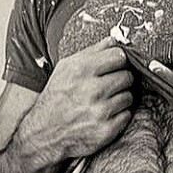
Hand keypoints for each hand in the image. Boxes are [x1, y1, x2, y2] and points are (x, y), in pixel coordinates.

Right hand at [22, 36, 134, 160]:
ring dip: (120, 98)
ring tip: (104, 101)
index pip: (119, 56)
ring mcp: (100, 111)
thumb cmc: (56, 99)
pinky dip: (119, 115)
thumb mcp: (66, 69)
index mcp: (81, 70)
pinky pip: (126, 115)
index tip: (115, 66)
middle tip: (109, 86)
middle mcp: (92, 90)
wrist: (43, 133)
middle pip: (127, 76)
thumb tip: (114, 39)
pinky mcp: (106, 130)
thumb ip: (92, 52)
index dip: (119, 61)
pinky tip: (104, 115)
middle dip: (120, 80)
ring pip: (129, 96)